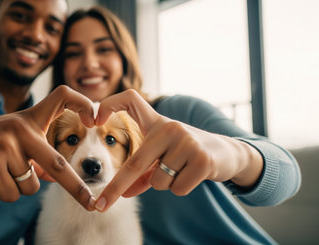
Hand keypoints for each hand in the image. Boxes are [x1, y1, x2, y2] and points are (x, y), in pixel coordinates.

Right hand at [0, 86, 95, 209]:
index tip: (95, 119)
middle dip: (76, 187)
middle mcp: (19, 127)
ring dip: (18, 186)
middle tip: (90, 202)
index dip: (82, 102)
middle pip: (57, 161)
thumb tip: (62, 176)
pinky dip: (4, 192)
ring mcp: (5, 145)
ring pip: (31, 184)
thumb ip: (37, 152)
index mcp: (28, 118)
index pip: (61, 96)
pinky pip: (13, 194)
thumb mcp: (14, 140)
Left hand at [93, 89, 262, 211]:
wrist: (227, 153)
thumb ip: (142, 173)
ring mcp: (186, 141)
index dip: (109, 104)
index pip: (130, 99)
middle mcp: (169, 127)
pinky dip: (181, 189)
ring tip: (182, 170)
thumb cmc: (186, 154)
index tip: (94, 122)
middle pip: (135, 162)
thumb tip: (123, 194)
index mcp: (156, 122)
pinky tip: (193, 175)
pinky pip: (176, 188)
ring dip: (165, 185)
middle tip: (99, 205)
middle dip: (116, 187)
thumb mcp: (162, 158)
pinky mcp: (202, 158)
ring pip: (158, 181)